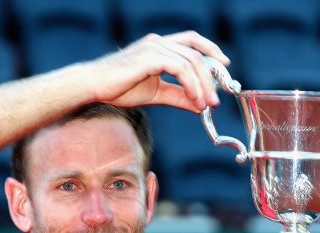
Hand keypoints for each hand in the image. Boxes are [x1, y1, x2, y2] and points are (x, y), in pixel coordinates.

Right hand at [87, 31, 228, 112]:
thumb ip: (179, 96)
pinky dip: (191, 85)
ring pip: (191, 61)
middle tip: (217, 99)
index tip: (225, 66)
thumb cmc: (119, 88)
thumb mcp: (157, 94)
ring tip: (207, 104)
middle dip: (211, 76)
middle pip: (196, 53)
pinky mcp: (150, 56)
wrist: (94, 86)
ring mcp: (154, 47)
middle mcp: (159, 42)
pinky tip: (194, 100)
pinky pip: (180, 68)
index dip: (211, 50)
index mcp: (160, 46)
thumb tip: (200, 105)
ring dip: (203, 85)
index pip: (193, 40)